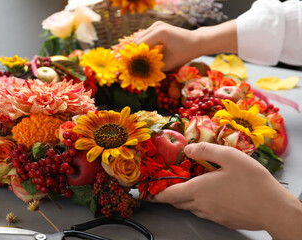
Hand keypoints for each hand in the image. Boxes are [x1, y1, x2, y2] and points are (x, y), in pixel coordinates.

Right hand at [133, 20, 237, 70]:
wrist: (197, 42)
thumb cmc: (185, 53)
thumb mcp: (168, 64)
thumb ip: (153, 67)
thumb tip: (139, 73)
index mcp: (159, 33)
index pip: (139, 45)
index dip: (134, 57)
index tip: (132, 68)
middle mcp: (156, 26)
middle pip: (137, 41)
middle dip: (135, 54)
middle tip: (134, 66)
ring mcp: (156, 25)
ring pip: (139, 38)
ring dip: (138, 50)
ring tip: (139, 62)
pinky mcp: (157, 27)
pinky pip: (144, 37)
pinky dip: (143, 46)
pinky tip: (145, 56)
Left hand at [148, 142, 301, 239]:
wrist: (274, 209)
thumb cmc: (253, 182)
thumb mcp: (229, 157)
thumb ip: (206, 151)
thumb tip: (188, 149)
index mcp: (199, 189)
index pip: (169, 194)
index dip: (156, 194)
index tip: (148, 193)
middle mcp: (202, 205)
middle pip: (178, 202)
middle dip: (169, 195)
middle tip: (166, 187)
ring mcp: (212, 215)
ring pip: (191, 208)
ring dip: (185, 199)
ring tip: (189, 187)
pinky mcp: (223, 220)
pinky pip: (204, 212)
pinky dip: (200, 204)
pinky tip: (211, 195)